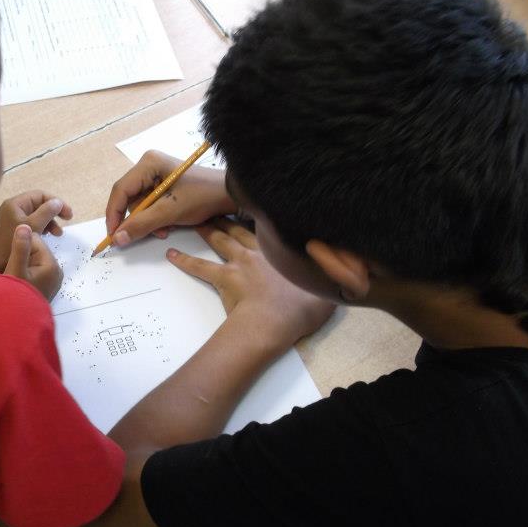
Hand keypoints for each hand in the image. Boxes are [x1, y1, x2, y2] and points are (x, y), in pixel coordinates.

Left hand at [0, 191, 72, 271]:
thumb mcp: (33, 226)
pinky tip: (48, 236)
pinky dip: (42, 228)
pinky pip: (31, 223)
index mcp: (15, 204)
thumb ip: (46, 212)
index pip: (40, 195)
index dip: (56, 202)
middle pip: (39, 204)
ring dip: (50, 222)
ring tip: (58, 234)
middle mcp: (12, 208)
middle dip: (54, 212)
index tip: (68, 213)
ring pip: (37, 215)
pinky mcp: (14, 228)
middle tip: (68, 219)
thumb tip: (58, 202)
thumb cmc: (13, 244)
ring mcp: (12, 218)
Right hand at [4, 225, 62, 300]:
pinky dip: (26, 271)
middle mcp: (56, 271)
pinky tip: (17, 280)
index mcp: (51, 265)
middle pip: (36, 250)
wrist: (18, 325)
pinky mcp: (46, 286)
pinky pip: (35, 270)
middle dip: (21, 253)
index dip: (19, 243)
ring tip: (12, 275)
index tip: (8, 255)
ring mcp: (52, 280)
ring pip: (34, 260)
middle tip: (10, 267)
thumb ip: (20, 248)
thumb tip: (24, 225)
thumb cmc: (15, 298)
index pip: (36, 240)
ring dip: (22, 262)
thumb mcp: (15, 270)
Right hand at [105, 150, 234, 247]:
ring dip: (149, 222)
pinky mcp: (164, 186)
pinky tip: (168, 225)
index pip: (120, 191)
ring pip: (139, 206)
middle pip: (129, 199)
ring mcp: (156, 176)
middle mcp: (148, 167)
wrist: (230, 195)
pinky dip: (156, 219)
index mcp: (148, 164)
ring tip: (165, 230)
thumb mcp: (170, 212)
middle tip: (146, 235)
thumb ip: (141, 225)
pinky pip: (150, 206)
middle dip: (137, 220)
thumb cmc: (203, 196)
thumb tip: (117, 238)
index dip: (114, 215)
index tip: (113, 236)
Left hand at [168, 219, 334, 346]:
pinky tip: (171, 254)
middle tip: (219, 206)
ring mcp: (239, 264)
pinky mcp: (224, 280)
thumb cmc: (302, 308)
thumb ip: (336, 278)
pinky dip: (184, 261)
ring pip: (220, 241)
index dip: (263, 216)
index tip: (255, 205)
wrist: (275, 321)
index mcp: (282, 252)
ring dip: (208, 230)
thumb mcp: (329, 292)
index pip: (271, 228)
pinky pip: (200, 268)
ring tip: (196, 221)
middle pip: (241, 229)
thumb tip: (356, 272)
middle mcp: (260, 252)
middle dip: (230, 215)